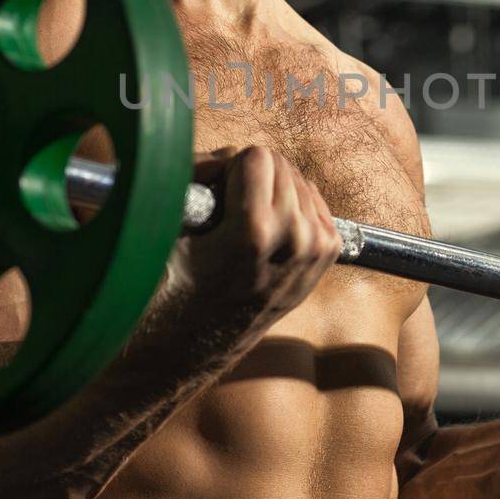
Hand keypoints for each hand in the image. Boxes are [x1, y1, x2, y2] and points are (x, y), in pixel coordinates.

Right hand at [170, 145, 342, 329]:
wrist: (199, 343)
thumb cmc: (176, 289)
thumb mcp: (170, 232)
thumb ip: (194, 179)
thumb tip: (223, 155)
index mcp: (255, 232)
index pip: (256, 156)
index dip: (227, 169)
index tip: (212, 194)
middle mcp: (295, 239)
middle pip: (280, 164)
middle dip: (250, 175)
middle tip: (225, 207)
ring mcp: (316, 247)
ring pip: (298, 179)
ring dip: (271, 190)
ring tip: (245, 223)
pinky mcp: (328, 252)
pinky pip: (313, 199)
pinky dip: (290, 205)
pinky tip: (267, 229)